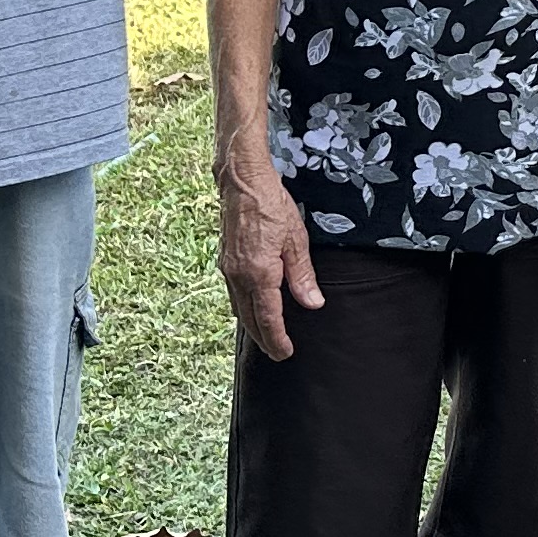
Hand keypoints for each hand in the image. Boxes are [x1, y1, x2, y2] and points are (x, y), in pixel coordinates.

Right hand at [218, 162, 324, 358]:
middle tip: (277, 354)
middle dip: (263, 339)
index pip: (268, 318)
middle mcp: (239, 276)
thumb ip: (302, 275)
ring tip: (265, 337)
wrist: (242, 182)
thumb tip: (312, 303)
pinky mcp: (225, 261)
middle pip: (250, 319)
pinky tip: (251, 308)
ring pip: (238, 308)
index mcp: (259, 274)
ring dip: (252, 325)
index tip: (285, 353)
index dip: (277, 339)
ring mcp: (228, 269)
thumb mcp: (296, 239)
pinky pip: (233, 294)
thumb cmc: (271, 205)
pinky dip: (243, 308)